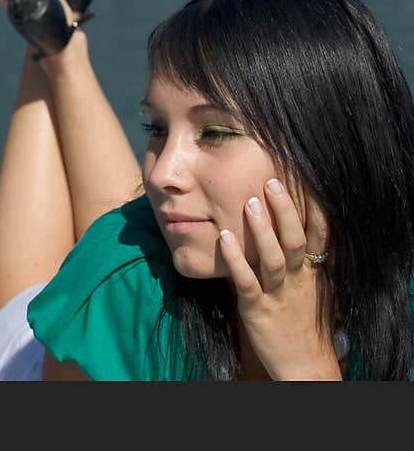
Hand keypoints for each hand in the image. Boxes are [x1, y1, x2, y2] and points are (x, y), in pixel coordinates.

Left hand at [218, 178, 340, 379]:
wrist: (304, 361)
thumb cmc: (302, 319)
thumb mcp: (309, 286)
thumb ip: (300, 259)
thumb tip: (285, 226)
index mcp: (311, 272)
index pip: (318, 236)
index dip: (312, 209)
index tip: (304, 180)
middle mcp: (298, 279)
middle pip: (295, 240)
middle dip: (285, 211)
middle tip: (271, 182)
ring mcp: (278, 294)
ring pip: (273, 258)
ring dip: (261, 230)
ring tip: (249, 203)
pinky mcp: (257, 309)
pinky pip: (247, 282)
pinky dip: (236, 260)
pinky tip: (224, 239)